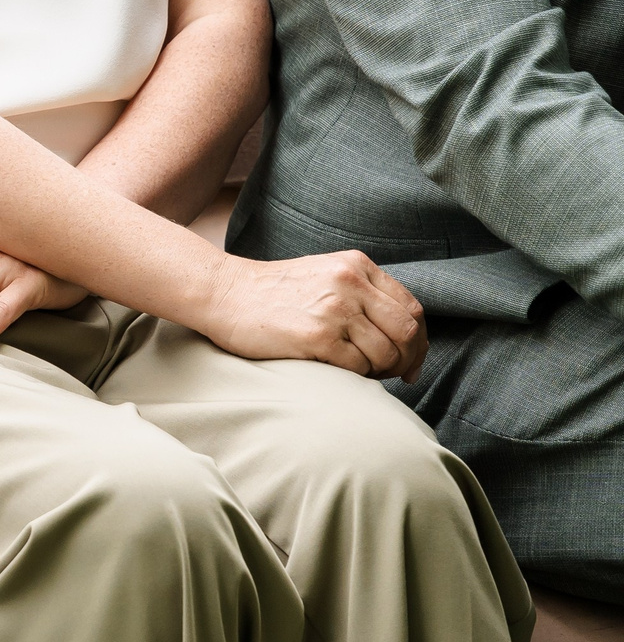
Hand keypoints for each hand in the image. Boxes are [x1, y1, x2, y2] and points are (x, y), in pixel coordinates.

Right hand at [196, 252, 427, 379]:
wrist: (222, 293)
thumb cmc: (273, 292)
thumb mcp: (324, 275)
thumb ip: (362, 292)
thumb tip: (406, 335)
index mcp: (356, 266)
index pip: (412, 308)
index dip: (418, 340)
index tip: (411, 360)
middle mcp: (350, 283)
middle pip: (407, 331)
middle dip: (407, 360)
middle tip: (395, 374)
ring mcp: (334, 309)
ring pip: (386, 353)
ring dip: (380, 371)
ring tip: (361, 372)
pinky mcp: (317, 336)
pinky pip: (358, 367)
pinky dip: (356, 376)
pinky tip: (339, 370)